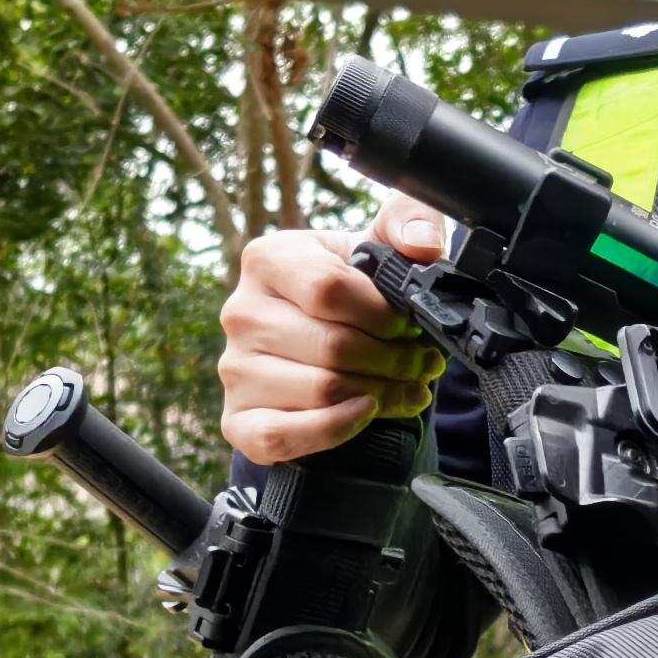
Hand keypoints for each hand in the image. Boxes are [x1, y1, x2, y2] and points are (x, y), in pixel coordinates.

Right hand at [217, 195, 451, 464]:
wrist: (324, 340)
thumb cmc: (351, 289)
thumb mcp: (380, 245)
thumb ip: (411, 222)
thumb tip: (421, 245)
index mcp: (268, 259)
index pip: (329, 289)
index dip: (384, 314)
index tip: (411, 323)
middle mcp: (241, 313)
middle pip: (331, 346)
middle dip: (394, 359)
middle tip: (423, 362)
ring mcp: (234, 369)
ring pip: (319, 391)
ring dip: (379, 394)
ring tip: (407, 385)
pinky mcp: (237, 420)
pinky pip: (281, 435)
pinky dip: (333, 429)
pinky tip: (365, 413)